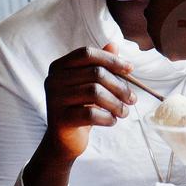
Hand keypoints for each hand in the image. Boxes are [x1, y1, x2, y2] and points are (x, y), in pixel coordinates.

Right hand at [42, 43, 136, 160]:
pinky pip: (91, 114)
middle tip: (132, 99)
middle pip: (95, 73)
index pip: (87, 54)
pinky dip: (107, 117)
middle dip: (119, 86)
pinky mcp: (60, 119)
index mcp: (59, 67)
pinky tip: (112, 121)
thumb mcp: (90, 85)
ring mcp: (54, 99)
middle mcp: (53, 80)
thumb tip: (114, 44)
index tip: (130, 69)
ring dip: (116, 103)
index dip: (111, 59)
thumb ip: (100, 65)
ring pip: (95, 93)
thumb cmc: (81, 107)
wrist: (64, 140)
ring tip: (124, 112)